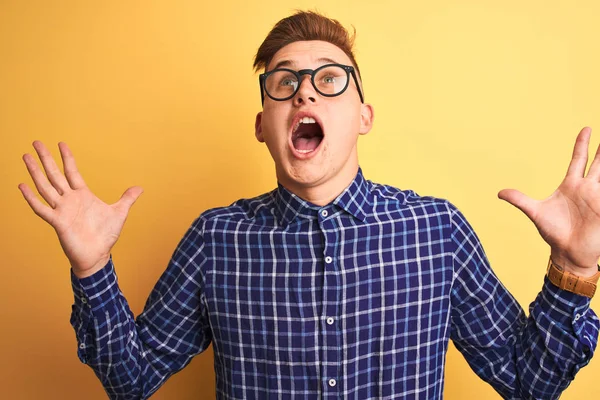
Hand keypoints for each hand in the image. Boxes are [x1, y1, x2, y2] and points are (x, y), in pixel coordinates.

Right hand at [19, 141, 142, 277]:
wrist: (98, 255)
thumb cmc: (106, 236)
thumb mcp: (119, 213)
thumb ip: (127, 199)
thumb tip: (140, 188)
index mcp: (83, 195)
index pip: (72, 172)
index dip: (67, 158)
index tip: (61, 143)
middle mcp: (70, 200)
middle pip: (55, 175)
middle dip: (46, 158)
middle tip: (36, 142)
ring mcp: (62, 210)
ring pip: (45, 187)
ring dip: (35, 172)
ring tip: (26, 156)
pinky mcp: (57, 222)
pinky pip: (41, 208)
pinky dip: (31, 198)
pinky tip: (22, 186)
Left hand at [498, 127, 599, 277]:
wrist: (567, 252)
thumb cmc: (553, 232)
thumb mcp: (535, 212)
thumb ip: (519, 200)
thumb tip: (500, 192)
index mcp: (571, 185)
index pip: (578, 159)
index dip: (582, 144)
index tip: (586, 129)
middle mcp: (586, 188)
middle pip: (598, 163)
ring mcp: (598, 197)